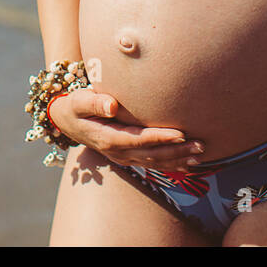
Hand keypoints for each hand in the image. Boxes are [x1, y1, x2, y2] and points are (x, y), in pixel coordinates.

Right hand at [48, 90, 204, 168]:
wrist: (66, 120)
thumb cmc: (74, 106)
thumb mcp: (78, 101)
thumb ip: (94, 101)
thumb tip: (112, 105)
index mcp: (108, 138)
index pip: (139, 139)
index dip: (160, 138)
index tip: (180, 133)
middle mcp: (118, 152)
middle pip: (152, 155)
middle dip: (177, 151)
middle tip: (201, 145)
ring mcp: (123, 157)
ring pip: (155, 162)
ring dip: (178, 159)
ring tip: (199, 155)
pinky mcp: (128, 157)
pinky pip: (152, 164)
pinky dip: (171, 165)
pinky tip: (188, 165)